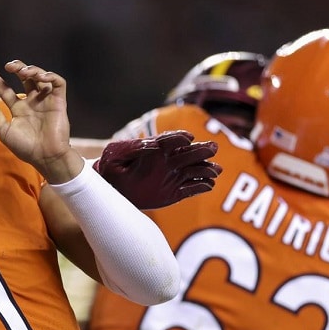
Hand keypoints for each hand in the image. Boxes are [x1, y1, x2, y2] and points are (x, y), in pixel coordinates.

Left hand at [0, 60, 82, 183]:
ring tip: (23, 72)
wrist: (46, 157)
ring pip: (41, 77)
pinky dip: (51, 76)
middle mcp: (32, 101)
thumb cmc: (26, 148)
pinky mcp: (59, 101)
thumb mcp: (6, 132)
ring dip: (33, 70)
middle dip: (18, 67)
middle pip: (25, 78)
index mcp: (18, 108)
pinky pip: (58, 83)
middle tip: (9, 66)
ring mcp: (45, 100)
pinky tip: (41, 77)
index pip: (5, 89)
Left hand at [94, 131, 219, 208]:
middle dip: (201, 150)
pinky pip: (191, 189)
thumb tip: (152, 145)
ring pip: (195, 171)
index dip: (180, 138)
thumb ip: (133, 148)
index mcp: (155, 149)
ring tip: (216, 170)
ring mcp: (173, 176)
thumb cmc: (112, 167)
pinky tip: (209, 185)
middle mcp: (168, 161)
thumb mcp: (116, 154)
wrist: (112, 187)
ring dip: (206, 169)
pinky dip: (201, 187)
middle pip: (189, 153)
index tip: (188, 138)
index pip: (171, 140)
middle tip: (213, 148)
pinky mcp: (175, 191)